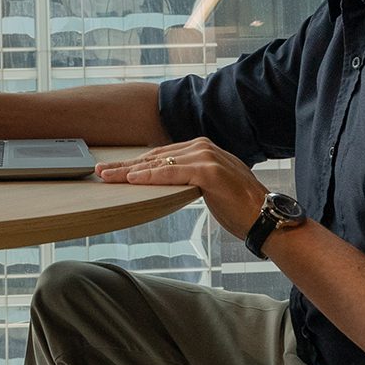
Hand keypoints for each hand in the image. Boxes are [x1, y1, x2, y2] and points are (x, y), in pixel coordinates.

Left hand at [94, 137, 267, 239]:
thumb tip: (165, 181)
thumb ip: (188, 178)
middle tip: (99, 171)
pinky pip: (172, 172)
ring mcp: (206, 156)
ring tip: (107, 176)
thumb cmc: (237, 207)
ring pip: (159, 163)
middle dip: (124, 166)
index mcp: (200, 149)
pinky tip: (132, 179)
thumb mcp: (207, 187)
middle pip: (154, 157)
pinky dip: (150, 176)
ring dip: (129, 170)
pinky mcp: (209, 171)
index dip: (133, 164)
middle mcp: (202, 147)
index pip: (159, 155)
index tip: (111, 170)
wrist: (265, 217)